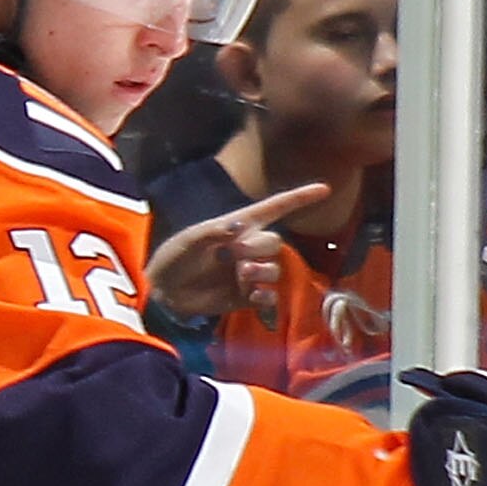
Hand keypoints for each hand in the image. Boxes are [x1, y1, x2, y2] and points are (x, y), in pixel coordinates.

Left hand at [145, 184, 331, 325]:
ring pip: (273, 268)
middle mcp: (247, 247)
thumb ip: (211, 233)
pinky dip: (265, 295)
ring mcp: (248, 272)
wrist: (161, 292)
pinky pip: (268, 295)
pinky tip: (252, 295)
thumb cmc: (173, 258)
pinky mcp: (244, 296)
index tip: (324, 189)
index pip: (274, 208)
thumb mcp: (188, 241)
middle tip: (233, 255)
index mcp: (238, 226)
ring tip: (240, 274)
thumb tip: (236, 227)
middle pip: (274, 242)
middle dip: (259, 247)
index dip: (299, 198)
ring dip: (262, 270)